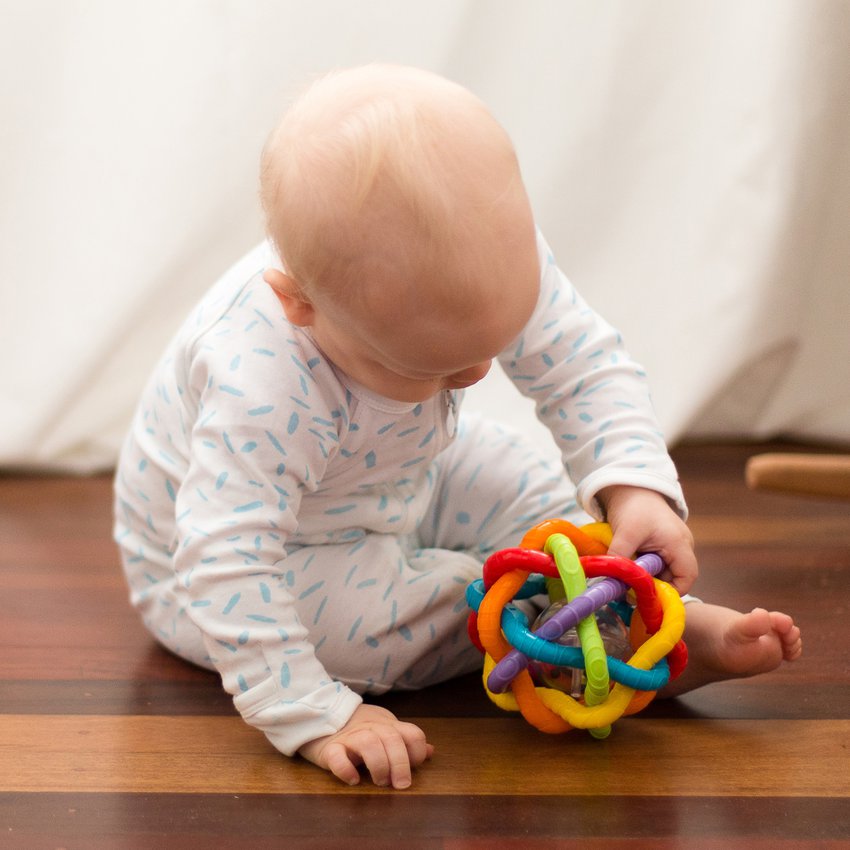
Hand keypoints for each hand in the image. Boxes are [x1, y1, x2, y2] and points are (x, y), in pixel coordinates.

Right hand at [297, 704, 433, 788]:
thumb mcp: (386, 730)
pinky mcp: (329, 748)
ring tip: (380, 782)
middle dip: (400, 764)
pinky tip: (353, 780)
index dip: (417, 751)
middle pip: (392, 739)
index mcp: (387, 725)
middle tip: (401, 785)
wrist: (321, 715)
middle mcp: (371, 728)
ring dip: (379, 765)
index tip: (415, 767)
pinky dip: (346, 769)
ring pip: (368, 744)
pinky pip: (337, 757)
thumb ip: (406, 741)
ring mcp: (350, 737)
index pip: (411, 733)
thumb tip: (430, 752)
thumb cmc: (359, 728)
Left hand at [597, 485, 696, 594]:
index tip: (648, 597)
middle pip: (675, 578)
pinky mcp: (663, 545)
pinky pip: (657, 564)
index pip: (687, 578)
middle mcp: (682, 546)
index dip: (671, 592)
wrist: (629, 486)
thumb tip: (613, 584)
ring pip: (664, 572)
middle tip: (632, 589)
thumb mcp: (625, 533)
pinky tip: (630, 566)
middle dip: (654, 586)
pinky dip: (645, 568)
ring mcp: (673, 546)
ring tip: (628, 577)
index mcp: (679, 544)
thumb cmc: (633, 506)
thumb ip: (620, 559)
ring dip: (647, 577)